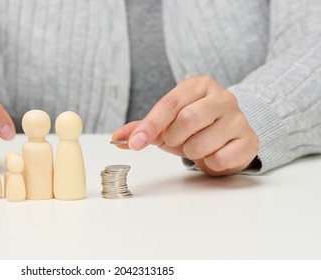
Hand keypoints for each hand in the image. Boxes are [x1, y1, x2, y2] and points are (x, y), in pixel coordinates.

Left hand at [112, 76, 258, 175]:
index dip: (150, 125)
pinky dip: (210, 163)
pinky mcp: (250, 140)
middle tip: (178, 141)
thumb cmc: (192, 128)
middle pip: (188, 119)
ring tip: (197, 146)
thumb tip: (117, 138)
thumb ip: (141, 129)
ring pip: (203, 143)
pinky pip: (220, 159)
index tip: (134, 143)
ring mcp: (239, 118)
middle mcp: (222, 97)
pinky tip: (214, 153)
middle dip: (175, 138)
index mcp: (199, 85)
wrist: (227, 138)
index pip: (170, 103)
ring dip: (192, 152)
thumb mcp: (165, 125)